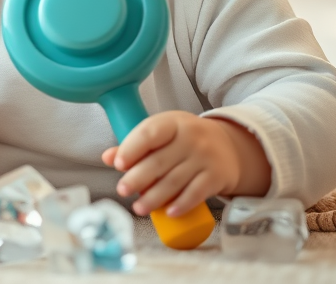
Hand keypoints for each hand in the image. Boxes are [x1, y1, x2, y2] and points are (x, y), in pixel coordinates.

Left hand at [101, 111, 268, 216]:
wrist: (229, 146)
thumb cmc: (185, 140)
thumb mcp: (163, 134)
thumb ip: (135, 145)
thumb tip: (107, 158)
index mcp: (172, 123)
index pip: (149, 133)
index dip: (132, 148)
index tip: (117, 164)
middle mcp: (190, 138)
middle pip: (159, 161)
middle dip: (137, 178)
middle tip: (122, 190)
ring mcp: (205, 157)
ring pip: (175, 180)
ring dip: (154, 197)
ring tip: (138, 207)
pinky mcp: (216, 177)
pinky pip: (197, 193)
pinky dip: (181, 204)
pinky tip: (168, 213)